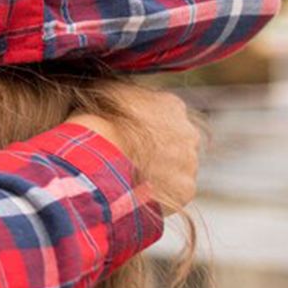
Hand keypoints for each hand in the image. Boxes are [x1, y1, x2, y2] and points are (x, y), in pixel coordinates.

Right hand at [68, 85, 200, 214]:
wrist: (99, 160)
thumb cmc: (97, 126)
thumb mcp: (105, 95)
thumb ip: (123, 93)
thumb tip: (118, 93)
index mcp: (172, 105)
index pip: (165, 115)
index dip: (146, 127)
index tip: (130, 137)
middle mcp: (189, 131)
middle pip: (176, 142)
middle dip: (159, 150)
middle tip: (132, 159)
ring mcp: (190, 162)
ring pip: (178, 168)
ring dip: (161, 173)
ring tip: (132, 180)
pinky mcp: (185, 189)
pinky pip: (174, 192)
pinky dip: (160, 194)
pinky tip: (139, 194)